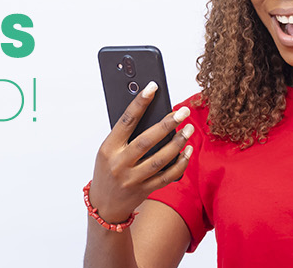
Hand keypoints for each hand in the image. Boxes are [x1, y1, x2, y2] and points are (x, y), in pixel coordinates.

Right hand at [89, 81, 194, 223]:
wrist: (104, 205)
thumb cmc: (108, 170)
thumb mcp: (108, 150)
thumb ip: (125, 135)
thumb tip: (152, 112)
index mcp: (109, 148)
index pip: (126, 121)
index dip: (140, 102)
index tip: (153, 87)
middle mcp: (120, 164)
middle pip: (147, 140)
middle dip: (167, 124)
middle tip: (182, 111)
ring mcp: (133, 179)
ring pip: (160, 159)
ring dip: (177, 142)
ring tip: (188, 128)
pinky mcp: (145, 190)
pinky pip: (167, 176)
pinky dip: (180, 162)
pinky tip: (187, 150)